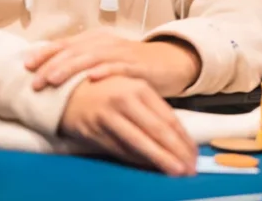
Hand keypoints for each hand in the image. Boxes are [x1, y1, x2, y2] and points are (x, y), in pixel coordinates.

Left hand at [25, 28, 200, 95]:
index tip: (26, 65)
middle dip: (51, 66)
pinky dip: (105, 72)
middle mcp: (104, 42)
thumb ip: (79, 63)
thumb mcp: (102, 60)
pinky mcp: (136, 65)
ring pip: (90, 58)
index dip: (44, 53)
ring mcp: (120, 52)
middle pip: (72, 51)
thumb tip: (47, 74)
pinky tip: (92, 79)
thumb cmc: (129, 64)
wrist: (166, 62)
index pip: (63, 45)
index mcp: (93, 40)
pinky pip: (118, 67)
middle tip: (34, 82)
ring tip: (53, 80)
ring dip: (70, 69)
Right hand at [60, 76, 196, 175]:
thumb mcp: (132, 91)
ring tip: (175, 172)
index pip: (168, 118)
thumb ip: (153, 112)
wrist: (67, 89)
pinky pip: (120, 149)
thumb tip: (177, 140)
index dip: (183, 140)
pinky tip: (148, 167)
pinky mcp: (94, 130)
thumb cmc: (106, 91)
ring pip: (139, 143)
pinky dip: (136, 160)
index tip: (194, 155)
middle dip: (176, 153)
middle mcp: (125, 100)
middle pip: (157, 131)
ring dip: (159, 160)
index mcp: (139, 88)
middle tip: (190, 170)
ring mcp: (108, 115)